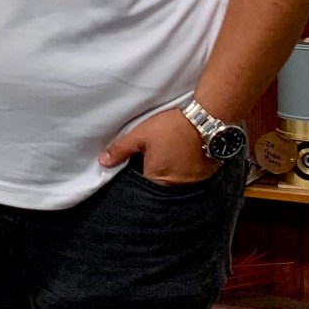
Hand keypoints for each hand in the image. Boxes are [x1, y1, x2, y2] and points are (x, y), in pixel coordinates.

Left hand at [100, 107, 219, 185]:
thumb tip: (102, 162)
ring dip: (170, 177)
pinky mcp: (205, 177)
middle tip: (152, 163)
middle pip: (159, 189)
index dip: (136, 180)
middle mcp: (177, 187)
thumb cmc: (171, 127)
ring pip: (175, 185)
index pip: (142, 189)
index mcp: (158, 180)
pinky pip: (190, 181)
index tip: (136, 170)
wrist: (205, 119)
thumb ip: (120, 150)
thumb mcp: (140, 135)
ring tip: (168, 162)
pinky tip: (181, 162)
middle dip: (153, 180)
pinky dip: (184, 174)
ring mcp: (194, 184)